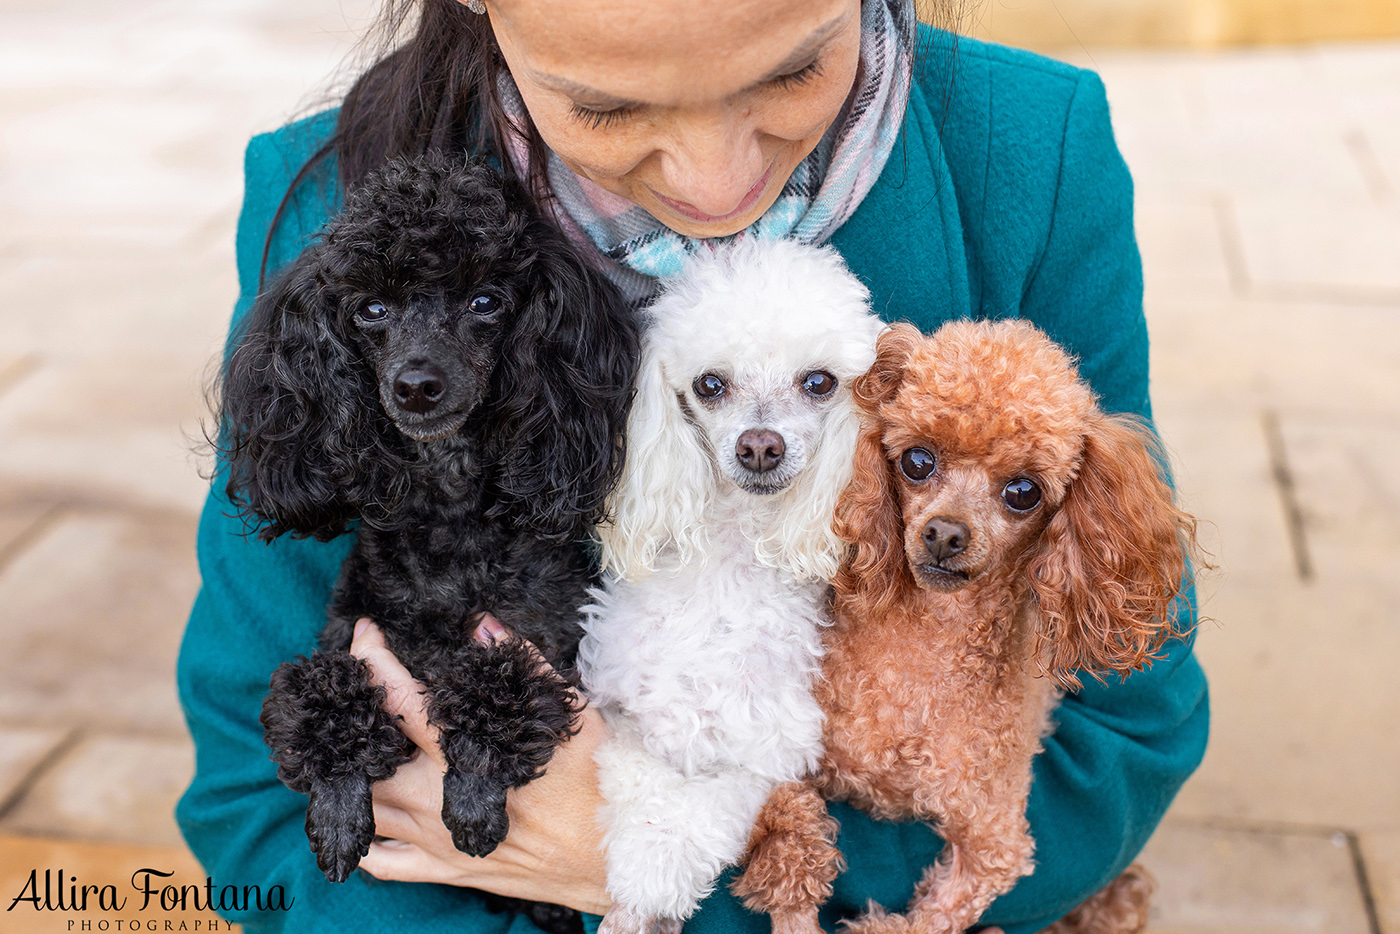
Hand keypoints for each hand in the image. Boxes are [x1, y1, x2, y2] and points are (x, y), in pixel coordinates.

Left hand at [352, 617, 611, 914]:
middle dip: (346, 716)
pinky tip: (359, 814)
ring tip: (344, 743)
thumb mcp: (571, 716)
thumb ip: (526, 666)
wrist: (612, 859)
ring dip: (344, 775)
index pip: (401, 702)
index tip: (363, 634)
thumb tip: (485, 626)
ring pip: (364, 809)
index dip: (374, 662)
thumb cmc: (598, 784)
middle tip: (344, 691)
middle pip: (365, 758)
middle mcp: (438, 802)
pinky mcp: (444, 870)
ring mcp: (436, 841)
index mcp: (467, 757)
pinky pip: (380, 862)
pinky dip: (360, 838)